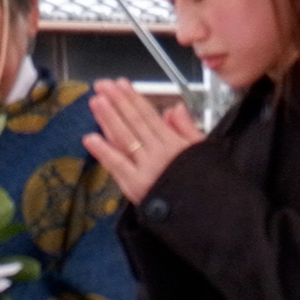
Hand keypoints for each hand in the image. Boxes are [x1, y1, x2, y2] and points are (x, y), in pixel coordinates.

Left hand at [83, 78, 203, 204]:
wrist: (208, 214)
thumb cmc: (204, 185)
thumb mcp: (201, 151)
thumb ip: (187, 128)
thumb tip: (174, 107)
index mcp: (173, 143)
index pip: (148, 116)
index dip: (132, 98)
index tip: (120, 84)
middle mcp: (158, 152)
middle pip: (133, 122)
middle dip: (117, 102)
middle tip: (102, 86)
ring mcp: (146, 168)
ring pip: (124, 138)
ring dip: (108, 119)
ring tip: (96, 102)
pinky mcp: (137, 186)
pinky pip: (117, 165)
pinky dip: (103, 151)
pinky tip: (90, 138)